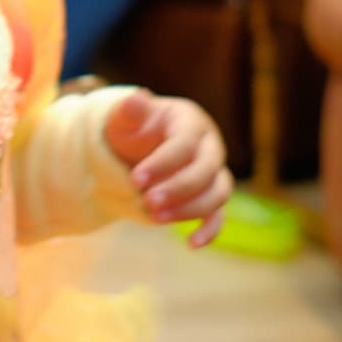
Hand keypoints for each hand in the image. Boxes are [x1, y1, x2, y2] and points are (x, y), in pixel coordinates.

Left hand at [104, 90, 231, 248]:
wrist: (135, 150)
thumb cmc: (130, 132)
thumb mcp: (123, 120)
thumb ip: (129, 111)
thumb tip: (138, 97)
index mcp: (190, 122)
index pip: (184, 144)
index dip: (161, 163)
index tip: (135, 180)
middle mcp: (209, 146)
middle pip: (206, 169)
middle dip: (177, 188)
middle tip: (147, 202)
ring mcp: (213, 172)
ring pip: (217, 193)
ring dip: (190, 209)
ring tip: (155, 219)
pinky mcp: (209, 196)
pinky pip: (219, 214)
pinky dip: (210, 230)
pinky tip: (192, 244)